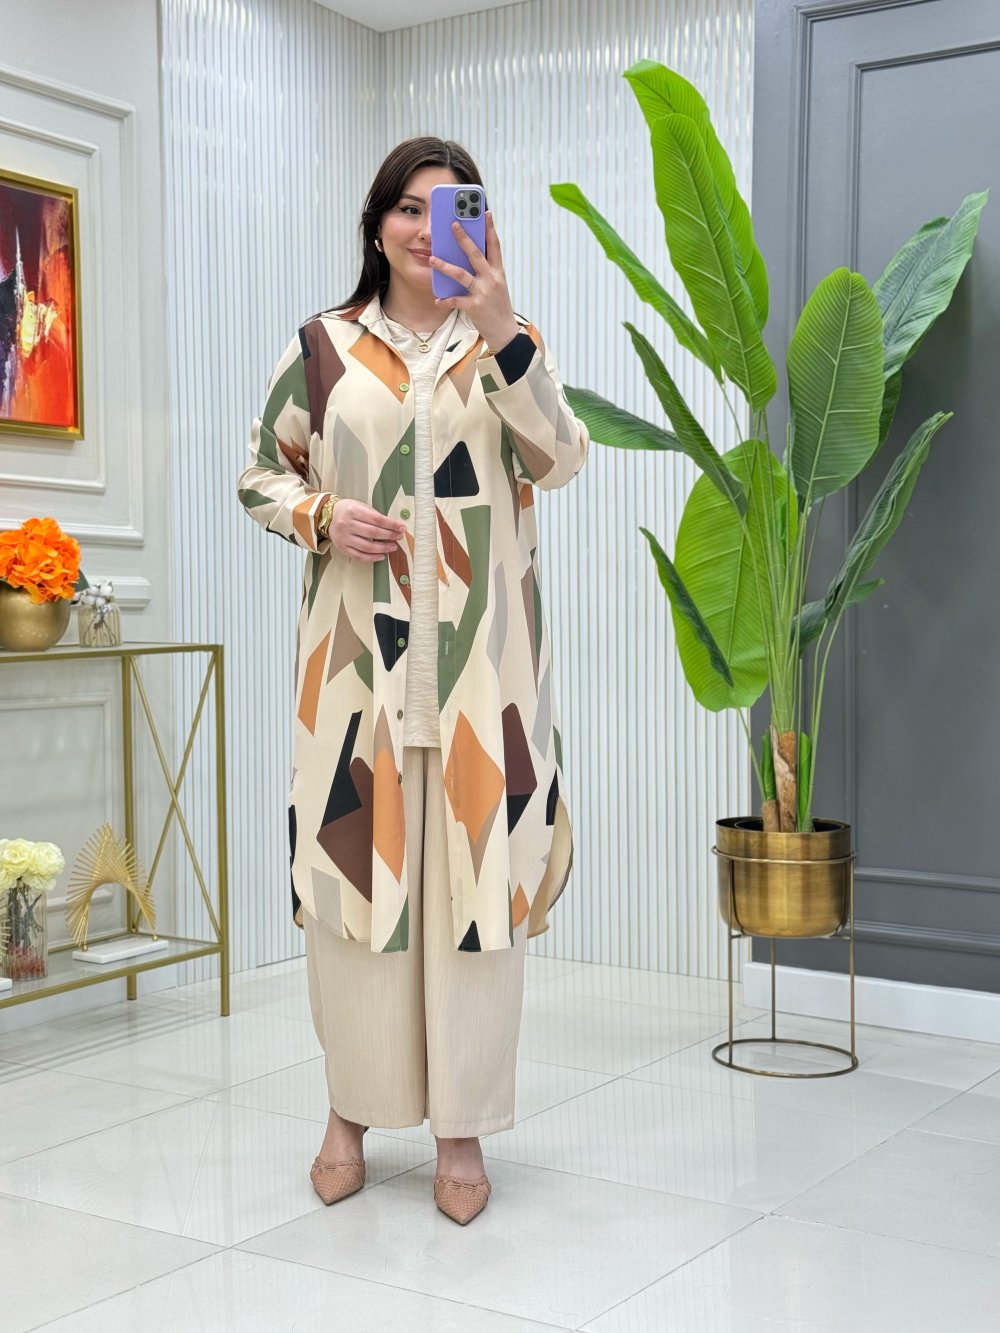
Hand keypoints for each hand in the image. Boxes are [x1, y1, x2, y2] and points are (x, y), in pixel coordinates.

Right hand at [327, 499, 403, 561]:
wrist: (327, 516)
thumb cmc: (348, 510)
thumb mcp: (360, 506)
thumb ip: (375, 515)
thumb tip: (393, 526)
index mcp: (353, 511)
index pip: (377, 519)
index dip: (391, 525)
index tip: (402, 528)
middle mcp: (347, 524)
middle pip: (373, 533)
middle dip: (389, 536)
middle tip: (399, 537)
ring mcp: (344, 538)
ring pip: (367, 546)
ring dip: (383, 548)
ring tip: (393, 547)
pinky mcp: (342, 548)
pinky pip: (359, 556)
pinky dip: (372, 558)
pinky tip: (381, 556)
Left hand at [429, 210, 519, 350]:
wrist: (505, 331)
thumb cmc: (498, 306)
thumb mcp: (497, 285)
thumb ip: (486, 271)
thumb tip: (468, 257)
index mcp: (498, 272)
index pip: (495, 246)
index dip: (490, 228)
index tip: (485, 212)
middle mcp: (492, 279)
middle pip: (476, 254)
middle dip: (464, 238)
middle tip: (453, 224)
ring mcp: (483, 292)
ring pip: (462, 275)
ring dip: (445, 266)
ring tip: (432, 259)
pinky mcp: (475, 306)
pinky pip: (456, 300)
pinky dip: (446, 300)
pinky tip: (438, 299)